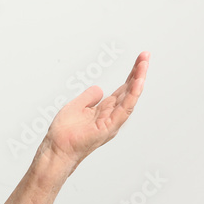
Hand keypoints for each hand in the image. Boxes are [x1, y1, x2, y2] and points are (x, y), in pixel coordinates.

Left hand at [43, 51, 149, 166]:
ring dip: (138, 80)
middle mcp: (112, 115)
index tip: (140, 59)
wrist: (57, 149)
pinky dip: (132, 95)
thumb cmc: (64, 132)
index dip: (131, 74)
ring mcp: (113, 121)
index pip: (122, 89)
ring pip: (130, 97)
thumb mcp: (76, 106)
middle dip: (138, 72)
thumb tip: (100, 89)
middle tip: (146, 55)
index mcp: (104, 110)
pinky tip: (138, 82)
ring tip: (144, 63)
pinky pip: (124, 109)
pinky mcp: (110, 127)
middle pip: (129, 90)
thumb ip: (89, 97)